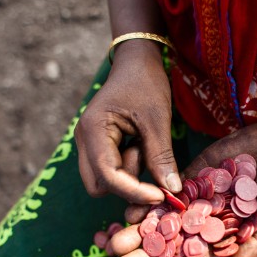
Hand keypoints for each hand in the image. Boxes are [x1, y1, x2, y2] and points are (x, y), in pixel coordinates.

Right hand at [75, 41, 181, 203]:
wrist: (135, 61)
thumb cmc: (145, 83)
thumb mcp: (157, 119)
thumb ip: (161, 156)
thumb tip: (172, 191)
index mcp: (94, 130)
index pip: (107, 176)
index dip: (133, 191)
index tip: (160, 195)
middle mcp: (84, 140)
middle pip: (98, 186)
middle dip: (126, 186)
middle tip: (149, 164)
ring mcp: (88, 144)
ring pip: (103, 181)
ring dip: (127, 175)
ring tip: (144, 147)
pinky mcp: (97, 146)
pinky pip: (109, 170)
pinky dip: (127, 169)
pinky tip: (140, 147)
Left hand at [109, 121, 256, 256]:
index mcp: (229, 240)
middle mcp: (208, 225)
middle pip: (174, 245)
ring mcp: (197, 202)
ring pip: (164, 221)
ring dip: (139, 232)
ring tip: (114, 241)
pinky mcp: (191, 179)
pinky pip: (167, 192)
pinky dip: (149, 202)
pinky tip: (129, 210)